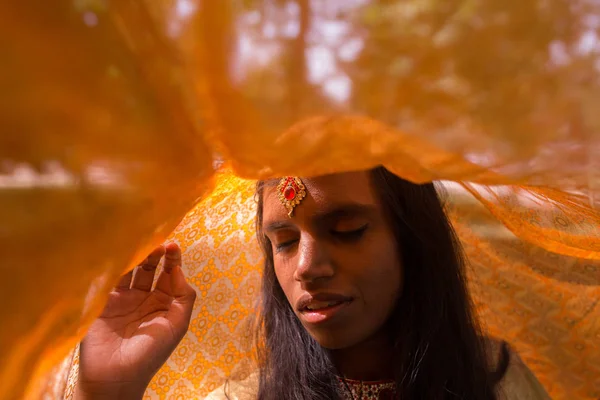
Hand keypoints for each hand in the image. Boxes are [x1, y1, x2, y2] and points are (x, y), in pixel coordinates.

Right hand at [74, 243, 195, 398]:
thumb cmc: (151, 353)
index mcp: (163, 302)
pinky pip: (108, 278)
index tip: (173, 245)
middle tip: (157, 243)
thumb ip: (184, 296)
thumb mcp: (177, 325)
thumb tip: (179, 269)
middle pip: (149, 267)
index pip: (169, 273)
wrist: (115, 377)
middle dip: (154, 253)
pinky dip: (115, 265)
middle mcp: (142, 297)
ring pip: (129, 269)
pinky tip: (121, 254)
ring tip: (142, 245)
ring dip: (136, 256)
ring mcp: (121, 298)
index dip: (172, 258)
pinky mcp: (101, 301)